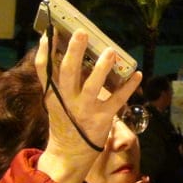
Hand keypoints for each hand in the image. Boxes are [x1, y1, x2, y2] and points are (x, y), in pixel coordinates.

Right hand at [34, 30, 142, 182]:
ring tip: (110, 51)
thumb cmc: (65, 118)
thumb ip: (57, 78)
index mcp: (54, 93)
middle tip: (81, 32)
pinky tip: (137, 74)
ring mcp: (85, 109)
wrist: (69, 151)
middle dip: (74, 53)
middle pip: (68, 73)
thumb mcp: (55, 99)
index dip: (44, 51)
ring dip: (101, 69)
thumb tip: (60, 49)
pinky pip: (117, 100)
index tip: (49, 31)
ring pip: (92, 87)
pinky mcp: (102, 118)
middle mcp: (67, 100)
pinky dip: (128, 86)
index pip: (44, 70)